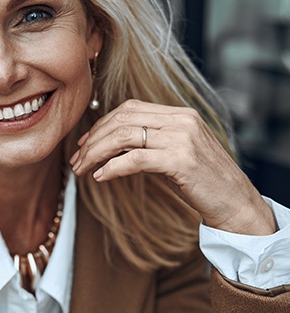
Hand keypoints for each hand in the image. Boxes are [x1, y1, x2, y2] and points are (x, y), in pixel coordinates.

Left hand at [70, 99, 275, 235]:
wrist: (235, 203)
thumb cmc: (203, 181)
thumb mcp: (176, 153)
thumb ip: (151, 141)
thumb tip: (113, 145)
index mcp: (180, 114)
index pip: (129, 108)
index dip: (101, 124)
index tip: (84, 143)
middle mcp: (181, 120)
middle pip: (122, 120)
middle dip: (93, 140)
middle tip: (76, 160)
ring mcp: (182, 138)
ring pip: (124, 136)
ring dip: (96, 153)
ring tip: (82, 169)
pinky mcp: (181, 160)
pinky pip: (135, 158)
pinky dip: (112, 167)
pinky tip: (100, 177)